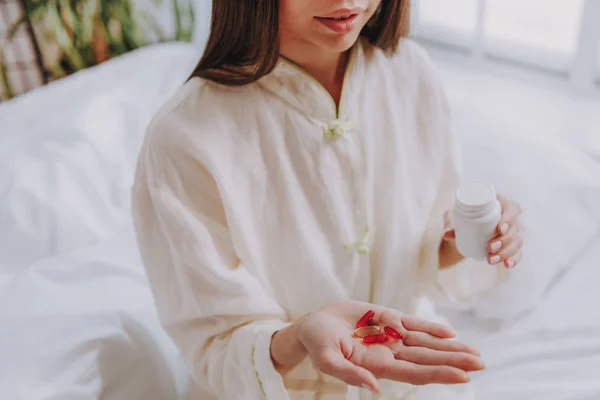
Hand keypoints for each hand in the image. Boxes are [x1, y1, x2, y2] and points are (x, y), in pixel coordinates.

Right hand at [296, 301, 483, 393]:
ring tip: (475, 353)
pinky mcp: (386, 318)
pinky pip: (413, 324)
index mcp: (376, 365)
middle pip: (427, 359)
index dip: (439, 374)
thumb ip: (347, 373)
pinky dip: (431, 328)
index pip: (414, 372)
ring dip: (450, 347)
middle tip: (481, 364)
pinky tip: (449, 333)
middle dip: (454, 361)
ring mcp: (390, 336)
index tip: (464, 376)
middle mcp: (388, 353)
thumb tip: (372, 387)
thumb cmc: (316, 343)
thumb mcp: (325, 358)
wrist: (312, 324)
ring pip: (426, 343)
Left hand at [442, 194, 523, 268]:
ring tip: (490, 260)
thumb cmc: (459, 221)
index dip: (509, 218)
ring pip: (517, 241)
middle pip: (515, 227)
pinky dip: (514, 259)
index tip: (500, 229)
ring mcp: (513, 232)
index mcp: (499, 205)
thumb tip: (447, 234)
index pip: (512, 208)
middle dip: (505, 240)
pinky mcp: (512, 246)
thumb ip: (450, 223)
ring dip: (506, 252)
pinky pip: (518, 253)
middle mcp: (510, 218)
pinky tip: (507, 264)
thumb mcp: (453, 219)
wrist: (461, 236)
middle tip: (490, 247)